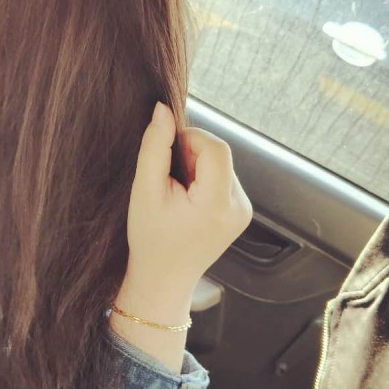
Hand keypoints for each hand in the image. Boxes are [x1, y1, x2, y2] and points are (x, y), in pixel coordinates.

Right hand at [120, 101, 252, 316]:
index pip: (215, 148)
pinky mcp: (242, 213)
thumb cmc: (150, 238)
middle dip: (191, 154)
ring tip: (176, 191)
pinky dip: (204, 179)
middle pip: (219, 154)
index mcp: (217, 205)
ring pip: (222, 164)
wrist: (163, 279)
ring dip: (197, 166)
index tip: (166, 154)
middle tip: (167, 178)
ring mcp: (243, 212)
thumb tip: (163, 109)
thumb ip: (155, 146)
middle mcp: (239, 208)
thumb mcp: (145, 190)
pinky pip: (224, 179)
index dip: (189, 140)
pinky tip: (187, 200)